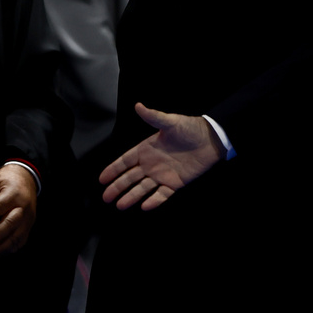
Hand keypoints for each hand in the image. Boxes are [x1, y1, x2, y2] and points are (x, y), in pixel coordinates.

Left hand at [0, 164, 36, 253]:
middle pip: (8, 224)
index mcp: (13, 193)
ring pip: (16, 235)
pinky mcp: (30, 225)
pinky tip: (1, 250)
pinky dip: (11, 248)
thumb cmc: (9, 179)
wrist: (27, 178)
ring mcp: (28, 218)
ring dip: (2, 245)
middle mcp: (23, 207)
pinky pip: (21, 240)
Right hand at [100, 103, 223, 210]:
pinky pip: (162, 194)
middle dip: (117, 187)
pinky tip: (144, 207)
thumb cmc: (189, 128)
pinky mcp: (175, 183)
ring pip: (142, 188)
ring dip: (131, 197)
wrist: (211, 139)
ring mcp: (162, 174)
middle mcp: (150, 163)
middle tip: (106, 198)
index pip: (124, 162)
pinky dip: (154, 201)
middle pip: (129, 178)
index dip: (112, 170)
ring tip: (120, 205)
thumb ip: (153, 117)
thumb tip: (138, 106)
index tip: (102, 179)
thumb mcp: (169, 122)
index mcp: (145, 149)